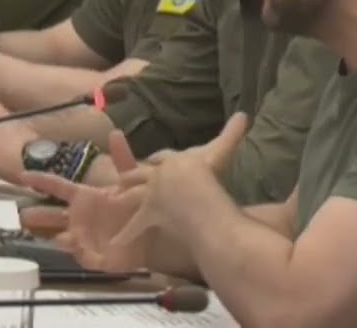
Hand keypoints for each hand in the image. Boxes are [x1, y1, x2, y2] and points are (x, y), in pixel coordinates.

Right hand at [20, 131, 151, 271]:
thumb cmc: (137, 205)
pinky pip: (82, 255)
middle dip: (36, 215)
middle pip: (51, 216)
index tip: (21, 174)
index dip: (40, 179)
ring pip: (62, 238)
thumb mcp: (132, 180)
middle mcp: (78, 217)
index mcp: (84, 197)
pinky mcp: (93, 257)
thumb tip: (115, 132)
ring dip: (55, 236)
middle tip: (20, 214)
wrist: (153, 234)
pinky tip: (73, 244)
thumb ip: (122, 158)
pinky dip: (78, 251)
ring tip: (52, 235)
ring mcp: (83, 238)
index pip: (57, 186)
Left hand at [110, 113, 248, 245]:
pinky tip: (115, 242)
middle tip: (122, 177)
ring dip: (123, 197)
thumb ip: (231, 133)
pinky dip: (126, 234)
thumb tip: (245, 113)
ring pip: (133, 195)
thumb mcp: (220, 150)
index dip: (159, 158)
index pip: (163, 157)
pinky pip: (135, 226)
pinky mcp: (149, 214)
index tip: (154, 158)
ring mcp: (150, 195)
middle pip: (141, 173)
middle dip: (132, 175)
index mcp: (172, 160)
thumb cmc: (206, 170)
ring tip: (112, 199)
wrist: (192, 190)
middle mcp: (157, 176)